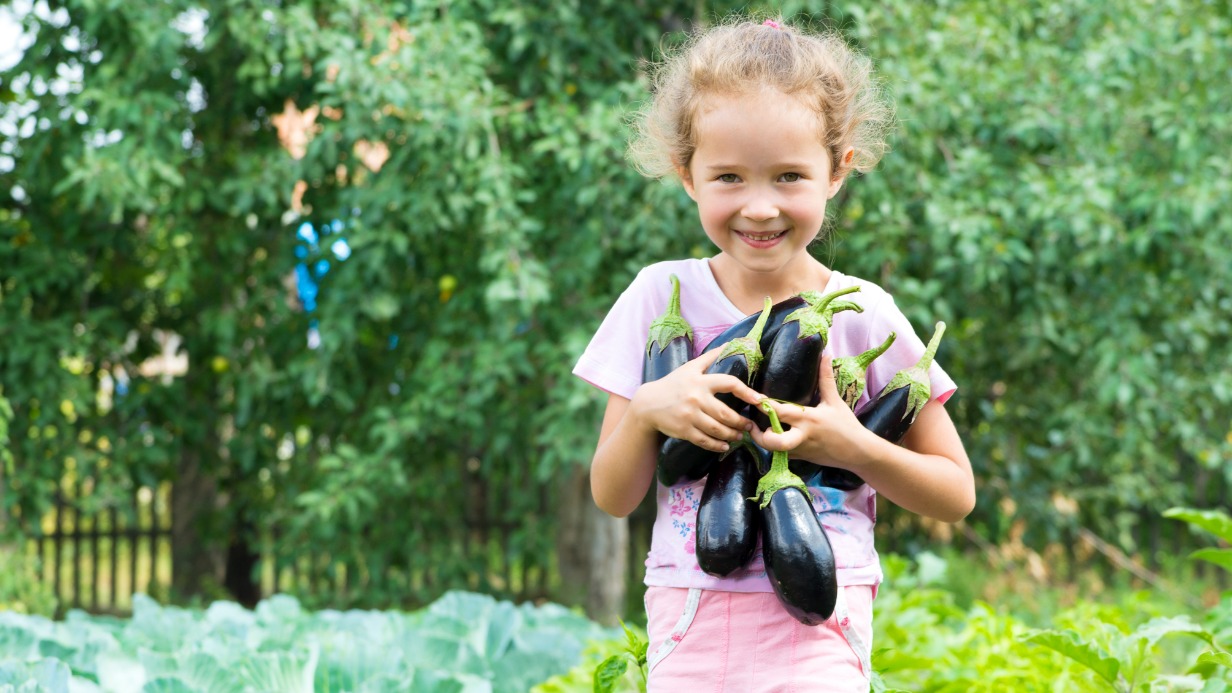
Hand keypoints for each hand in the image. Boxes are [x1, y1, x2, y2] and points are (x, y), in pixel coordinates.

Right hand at [630, 348, 763, 452]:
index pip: (729, 384)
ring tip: (739, 436)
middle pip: (726, 413)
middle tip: (749, 426)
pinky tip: (724, 446)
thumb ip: (711, 357)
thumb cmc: (673, 384)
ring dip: (732, 435)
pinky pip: (704, 441)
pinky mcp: (683, 430)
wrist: (648, 404)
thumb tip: (731, 343)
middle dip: (741, 422)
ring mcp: (689, 416)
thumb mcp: (690, 367)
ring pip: (717, 429)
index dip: (747, 392)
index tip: (760, 400)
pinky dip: (717, 445)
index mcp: (700, 381)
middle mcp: (696, 398)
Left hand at [751, 355, 875, 467]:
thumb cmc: (846, 425)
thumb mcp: (835, 401)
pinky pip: (781, 454)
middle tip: (754, 425)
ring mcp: (799, 450)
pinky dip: (774, 447)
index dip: (765, 406)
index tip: (755, 398)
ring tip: (758, 429)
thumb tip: (825, 355)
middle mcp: (801, 436)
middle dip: (760, 436)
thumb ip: (825, 378)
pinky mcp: (800, 459)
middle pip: (774, 442)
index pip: (781, 412)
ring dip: (764, 442)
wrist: (857, 452)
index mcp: (808, 419)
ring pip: (774, 451)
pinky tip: (772, 436)